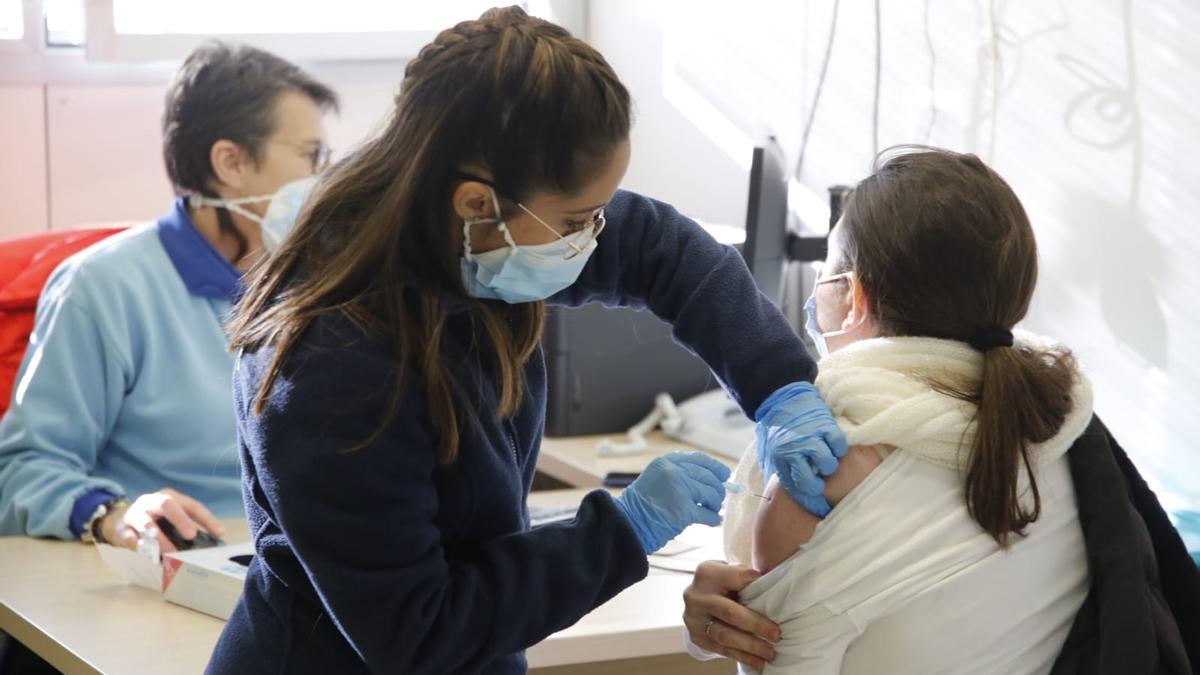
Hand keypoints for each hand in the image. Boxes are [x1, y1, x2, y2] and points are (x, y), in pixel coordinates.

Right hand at [98, 488, 224, 552]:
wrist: (118, 521)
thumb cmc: (154, 520)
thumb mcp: (171, 516)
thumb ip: (186, 525)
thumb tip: (210, 542)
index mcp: (169, 497)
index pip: (192, 506)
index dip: (206, 518)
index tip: (219, 533)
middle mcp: (152, 502)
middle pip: (167, 505)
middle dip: (181, 519)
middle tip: (191, 535)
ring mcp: (135, 515)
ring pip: (147, 524)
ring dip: (160, 539)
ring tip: (171, 552)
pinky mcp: (122, 530)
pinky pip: (129, 538)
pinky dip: (138, 546)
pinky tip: (146, 555)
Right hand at [612, 451, 729, 553]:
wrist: (627, 522)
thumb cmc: (641, 505)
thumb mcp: (656, 479)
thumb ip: (679, 475)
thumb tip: (711, 481)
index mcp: (665, 462)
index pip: (699, 459)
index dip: (714, 467)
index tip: (724, 474)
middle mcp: (673, 471)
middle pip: (708, 476)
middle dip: (717, 488)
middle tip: (719, 498)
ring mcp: (679, 489)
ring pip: (711, 493)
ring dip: (716, 503)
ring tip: (714, 509)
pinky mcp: (684, 510)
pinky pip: (708, 514)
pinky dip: (713, 518)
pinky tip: (713, 520)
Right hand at [683, 560, 780, 670]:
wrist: (700, 597)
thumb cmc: (725, 583)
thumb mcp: (733, 572)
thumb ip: (748, 578)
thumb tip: (779, 590)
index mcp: (707, 572)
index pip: (739, 578)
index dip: (760, 586)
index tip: (780, 597)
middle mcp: (696, 595)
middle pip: (730, 612)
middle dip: (756, 625)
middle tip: (777, 634)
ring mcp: (693, 618)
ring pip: (725, 635)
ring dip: (751, 646)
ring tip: (770, 653)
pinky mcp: (696, 636)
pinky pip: (721, 649)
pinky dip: (742, 657)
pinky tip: (758, 662)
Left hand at [755, 382, 848, 516]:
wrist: (779, 397)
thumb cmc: (776, 429)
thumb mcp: (768, 452)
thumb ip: (778, 471)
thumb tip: (781, 495)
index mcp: (780, 459)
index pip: (796, 489)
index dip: (810, 502)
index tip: (820, 508)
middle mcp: (795, 451)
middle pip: (813, 482)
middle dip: (820, 485)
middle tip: (821, 478)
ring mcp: (811, 437)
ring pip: (829, 464)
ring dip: (830, 465)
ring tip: (826, 459)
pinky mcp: (824, 424)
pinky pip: (838, 445)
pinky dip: (839, 448)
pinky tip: (833, 446)